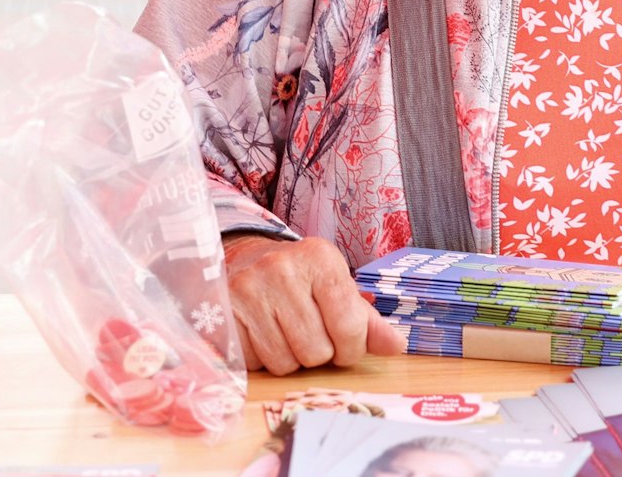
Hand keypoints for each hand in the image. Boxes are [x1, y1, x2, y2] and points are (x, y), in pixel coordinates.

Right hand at [223, 235, 403, 373]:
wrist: (247, 260)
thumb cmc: (302, 280)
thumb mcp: (337, 289)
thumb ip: (367, 322)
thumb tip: (397, 347)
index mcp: (320, 259)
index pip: (350, 326)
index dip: (352, 348)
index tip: (345, 344)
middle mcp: (283, 269)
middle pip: (317, 351)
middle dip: (318, 353)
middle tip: (309, 334)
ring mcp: (249, 289)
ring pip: (285, 363)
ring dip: (290, 358)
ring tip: (285, 333)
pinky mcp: (224, 312)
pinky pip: (254, 363)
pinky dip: (262, 359)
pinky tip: (262, 335)